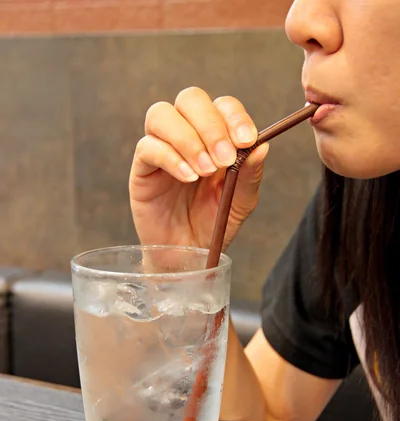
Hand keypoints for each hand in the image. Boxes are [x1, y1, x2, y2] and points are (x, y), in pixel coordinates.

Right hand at [129, 87, 268, 249]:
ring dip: (188, 139)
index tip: (247, 140)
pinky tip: (187, 178)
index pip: (222, 106)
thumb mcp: (241, 203)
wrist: (188, 256)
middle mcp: (187, 135)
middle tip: (224, 159)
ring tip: (204, 171)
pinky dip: (170, 158)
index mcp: (215, 137)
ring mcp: (162, 148)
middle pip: (190, 99)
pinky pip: (148, 147)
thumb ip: (250, 174)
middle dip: (210, 125)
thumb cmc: (213, 226)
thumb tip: (262, 146)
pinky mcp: (142, 168)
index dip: (234, 116)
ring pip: (162, 114)